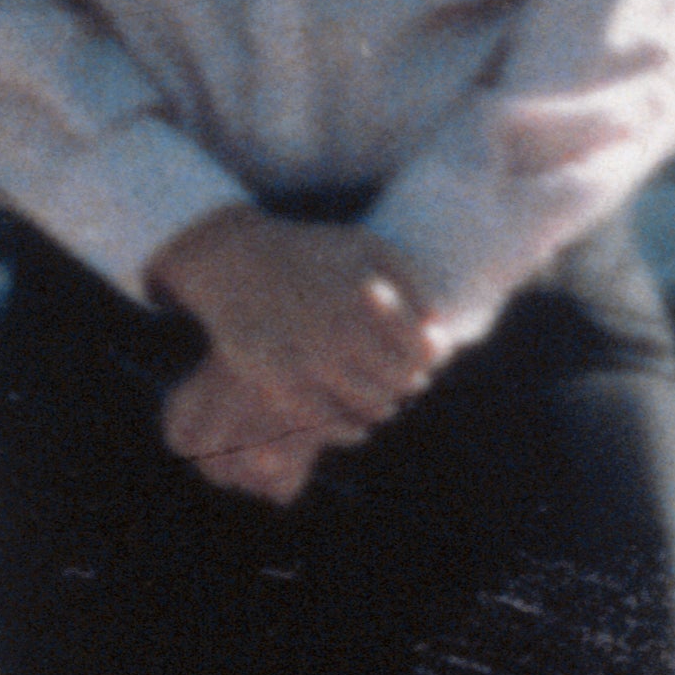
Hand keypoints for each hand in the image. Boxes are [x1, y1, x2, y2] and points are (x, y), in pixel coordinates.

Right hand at [145, 206, 444, 503]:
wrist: (234, 258)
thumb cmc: (310, 251)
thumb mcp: (363, 244)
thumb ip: (410, 278)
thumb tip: (440, 329)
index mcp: (364, 292)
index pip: (421, 345)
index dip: (431, 355)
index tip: (429, 356)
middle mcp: (336, 325)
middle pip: (399, 378)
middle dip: (408, 383)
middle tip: (405, 383)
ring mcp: (305, 354)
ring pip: (368, 403)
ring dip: (383, 407)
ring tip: (383, 403)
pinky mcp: (275, 376)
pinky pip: (323, 419)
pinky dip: (346, 430)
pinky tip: (355, 428)